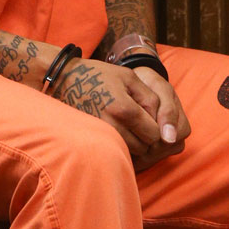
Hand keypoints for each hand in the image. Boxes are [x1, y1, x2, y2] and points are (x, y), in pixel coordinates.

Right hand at [52, 58, 185, 167]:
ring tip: (128, 124)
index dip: (157, 125)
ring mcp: (101, 135)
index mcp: (123, 109)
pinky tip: (119, 129)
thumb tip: (162, 123)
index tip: (148, 115)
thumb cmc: (101, 75)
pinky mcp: (94, 140)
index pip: (154, 133)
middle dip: (147, 136)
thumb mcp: (129, 77)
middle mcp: (112, 126)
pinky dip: (124, 145)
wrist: (66, 79)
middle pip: (144, 147)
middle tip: (139, 120)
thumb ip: (150, 98)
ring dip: (136, 142)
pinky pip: (118, 150)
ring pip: (132, 153)